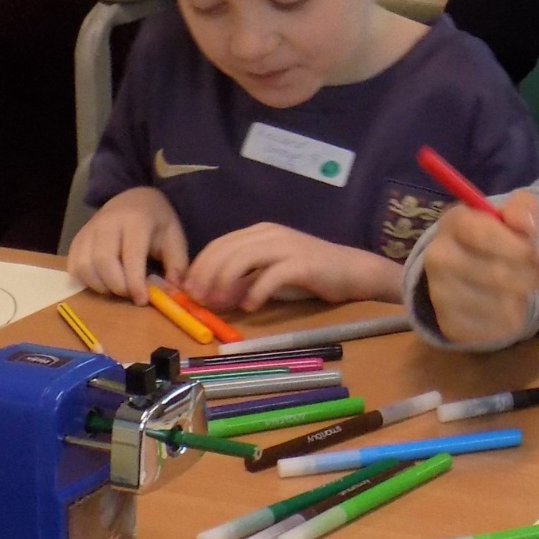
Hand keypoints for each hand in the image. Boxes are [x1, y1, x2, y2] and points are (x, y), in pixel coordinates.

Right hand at [67, 187, 188, 304]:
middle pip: (103, 262)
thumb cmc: (156, 221)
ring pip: (84, 266)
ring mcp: (88, 230)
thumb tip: (173, 290)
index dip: (135, 282)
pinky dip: (86, 281)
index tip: (142, 300)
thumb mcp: (174, 236)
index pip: (131, 255)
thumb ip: (177, 263)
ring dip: (100, 286)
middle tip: (130, 294)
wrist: (133, 198)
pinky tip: (103, 282)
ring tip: (117, 288)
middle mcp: (108, 223)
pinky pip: (73, 266)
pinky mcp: (77, 239)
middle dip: (117, 286)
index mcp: (136, 220)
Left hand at [181, 224, 401, 310]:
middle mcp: (270, 233)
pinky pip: (270, 276)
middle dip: (206, 275)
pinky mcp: (301, 263)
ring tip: (218, 304)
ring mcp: (286, 246)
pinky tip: (250, 306)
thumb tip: (213, 297)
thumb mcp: (271, 274)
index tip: (186, 289)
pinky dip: (256, 292)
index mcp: (260, 232)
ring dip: (224, 283)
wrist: (352, 271)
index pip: (219, 243)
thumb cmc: (310, 274)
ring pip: (243, 259)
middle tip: (196, 299)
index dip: (199, 266)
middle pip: (226, 250)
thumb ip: (244, 280)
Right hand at [421, 193, 538, 344]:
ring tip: (518, 286)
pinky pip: (498, 327)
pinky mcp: (450, 325)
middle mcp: (439, 258)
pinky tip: (506, 304)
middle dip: (529, 274)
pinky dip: (513, 318)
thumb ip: (523, 209)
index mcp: (453, 222)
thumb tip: (526, 223)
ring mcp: (440, 294)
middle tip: (536, 271)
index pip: (483, 234)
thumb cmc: (493, 237)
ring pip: (502, 304)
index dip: (518, 246)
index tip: (537, 253)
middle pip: (498, 274)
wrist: (463, 273)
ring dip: (522, 296)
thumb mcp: (508, 214)